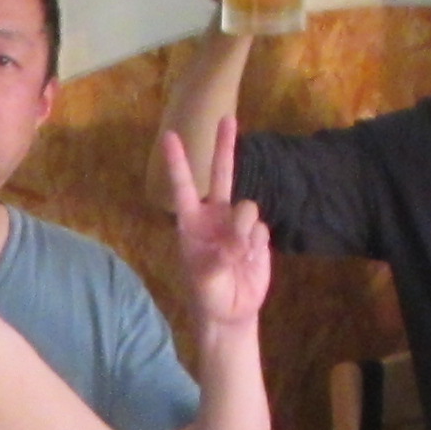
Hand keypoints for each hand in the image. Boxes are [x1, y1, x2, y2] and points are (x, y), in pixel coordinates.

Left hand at [163, 122, 272, 330]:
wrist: (231, 312)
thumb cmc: (208, 295)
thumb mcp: (205, 279)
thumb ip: (221, 256)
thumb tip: (241, 237)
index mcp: (192, 223)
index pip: (184, 187)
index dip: (178, 161)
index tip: (170, 135)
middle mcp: (215, 217)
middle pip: (222, 174)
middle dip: (225, 146)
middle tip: (227, 116)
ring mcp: (237, 224)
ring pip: (247, 208)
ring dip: (244, 231)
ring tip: (237, 257)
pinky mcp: (257, 235)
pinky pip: (261, 229)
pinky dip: (256, 245)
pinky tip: (249, 260)